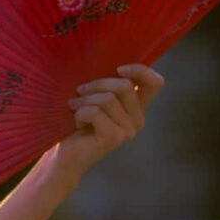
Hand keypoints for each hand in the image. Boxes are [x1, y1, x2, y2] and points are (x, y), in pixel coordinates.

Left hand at [56, 63, 165, 178]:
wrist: (64, 155)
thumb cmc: (75, 122)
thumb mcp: (92, 98)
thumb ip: (105, 85)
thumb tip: (108, 64)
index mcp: (135, 107)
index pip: (155, 83)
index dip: (140, 70)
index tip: (118, 68)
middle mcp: (137, 119)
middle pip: (123, 86)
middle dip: (95, 85)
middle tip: (77, 93)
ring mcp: (128, 131)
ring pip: (107, 99)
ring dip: (83, 101)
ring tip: (73, 109)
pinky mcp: (114, 137)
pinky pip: (95, 112)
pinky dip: (79, 113)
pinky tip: (76, 124)